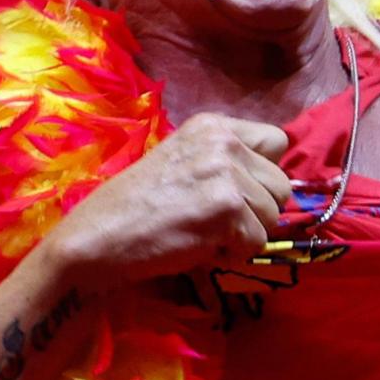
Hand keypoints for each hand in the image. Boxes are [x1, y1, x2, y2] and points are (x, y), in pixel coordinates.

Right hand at [40, 113, 294, 285]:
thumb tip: (268, 184)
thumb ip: (222, 162)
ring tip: (204, 233)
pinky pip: (257, 242)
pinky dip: (232, 254)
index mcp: (212, 125)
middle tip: (216, 221)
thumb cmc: (133, 207)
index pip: (276, 141)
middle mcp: (223, 141)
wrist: (98, 238)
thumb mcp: (181, 161)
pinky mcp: (227, 209)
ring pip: (273, 216)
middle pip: (281, 184)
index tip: (237, 192)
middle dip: (257, 210)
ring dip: (244, 234)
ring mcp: (227, 174)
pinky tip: (199, 247)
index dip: (262, 174)